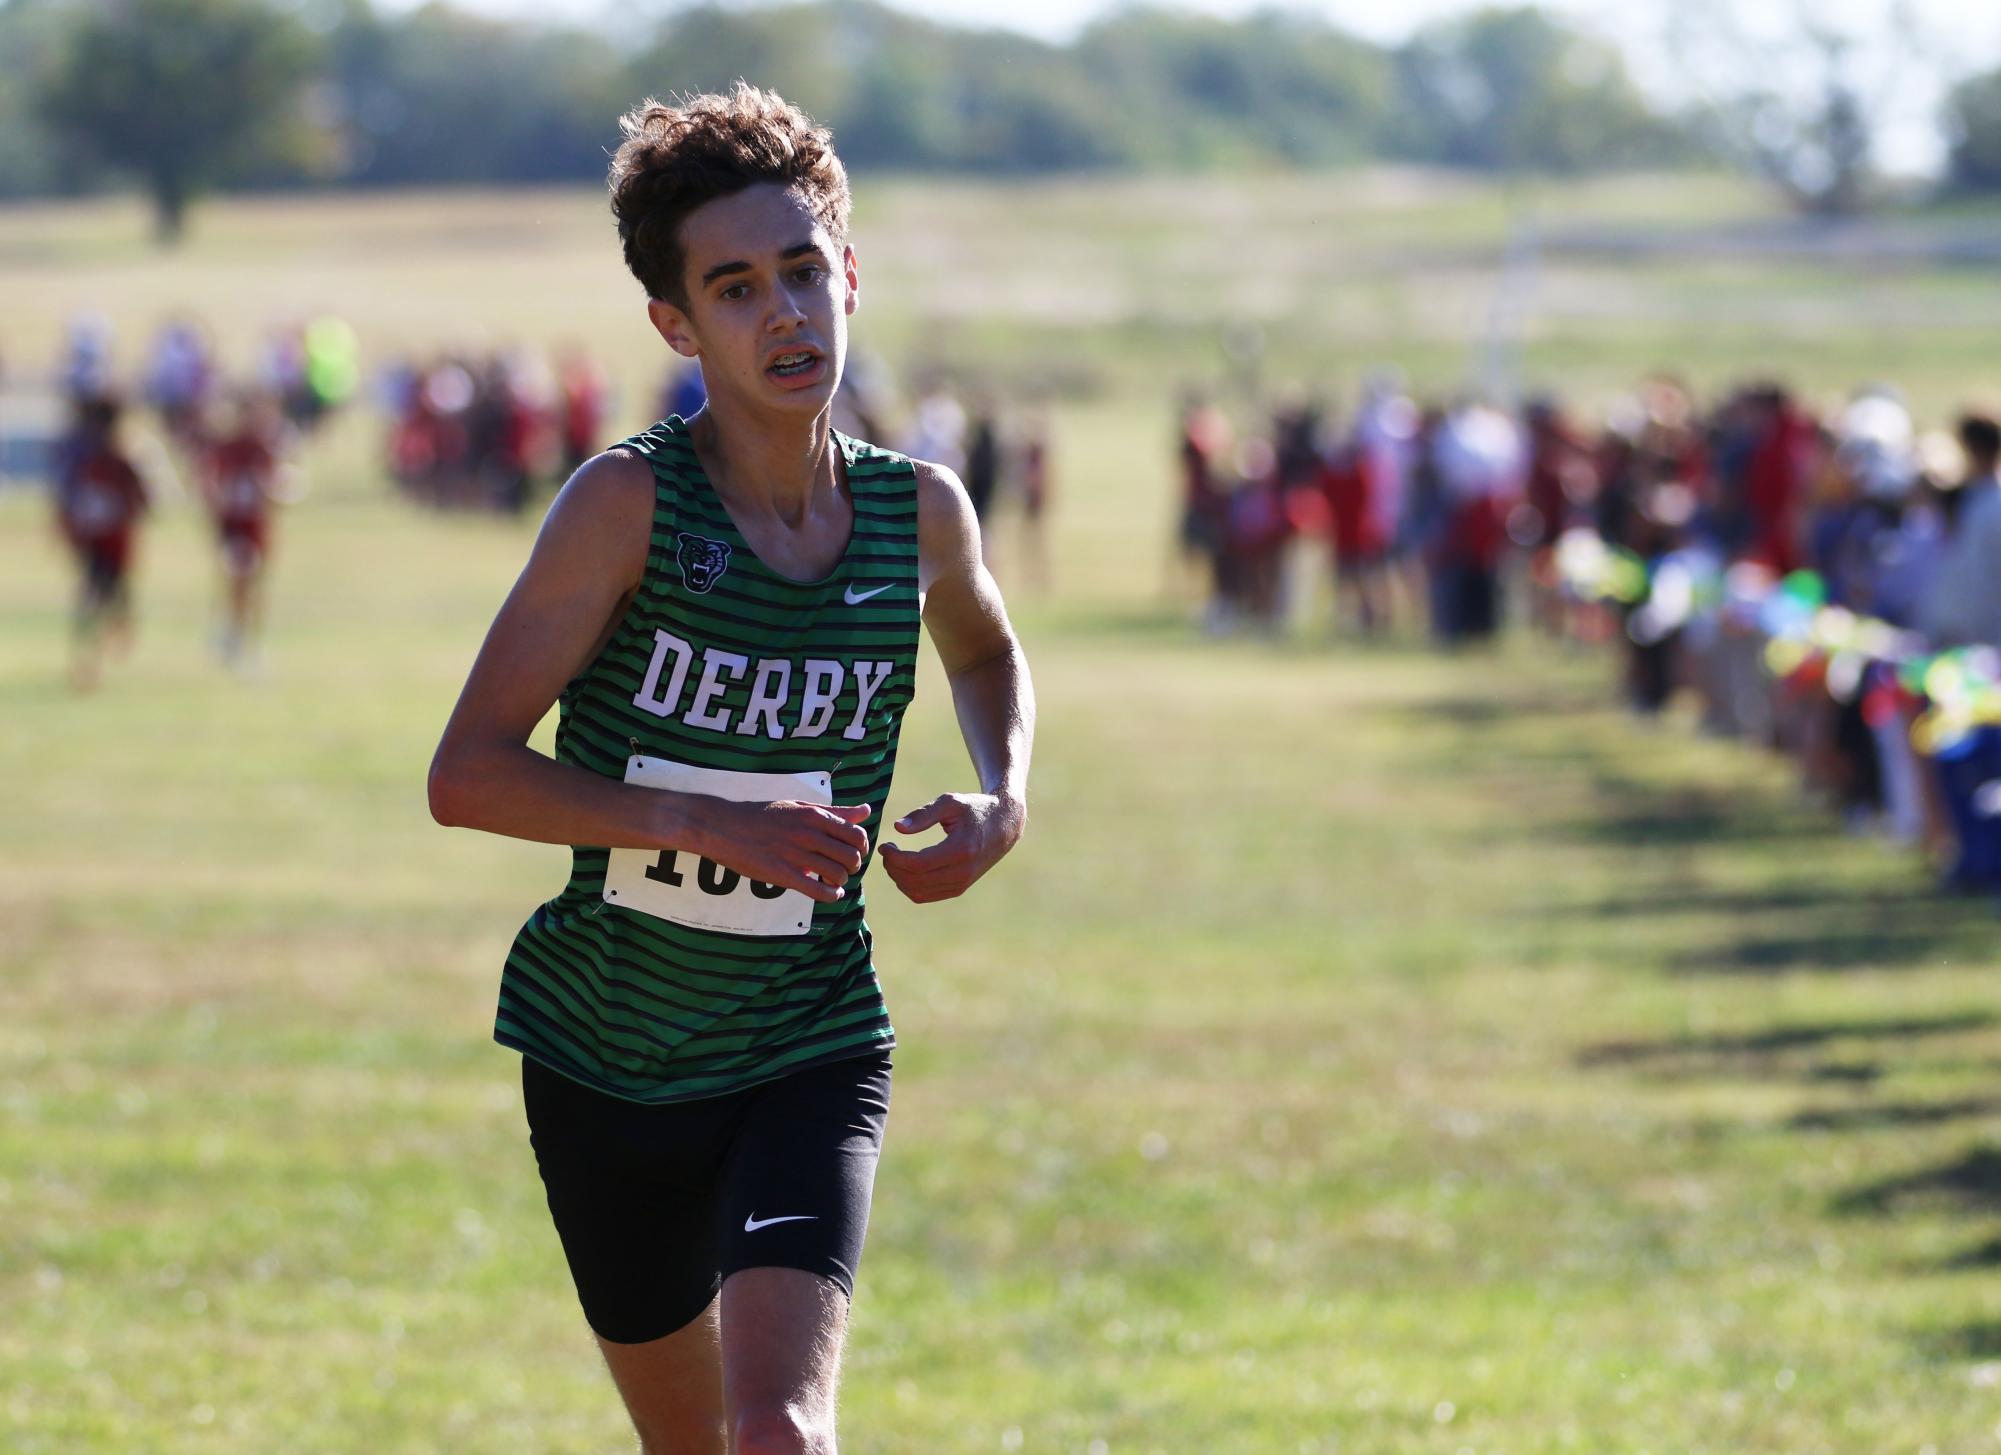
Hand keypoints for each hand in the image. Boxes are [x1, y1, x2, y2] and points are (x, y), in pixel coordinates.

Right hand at [690, 798, 870, 903]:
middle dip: (853, 867)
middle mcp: (809, 834)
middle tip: (843, 869)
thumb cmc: (762, 815)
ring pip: (838, 875)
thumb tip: (866, 811)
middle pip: (852, 857)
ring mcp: (796, 855)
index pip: (857, 835)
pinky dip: (831, 895)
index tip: (852, 852)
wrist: (723, 826)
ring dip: (840, 881)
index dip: (861, 848)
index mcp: (815, 815)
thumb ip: (835, 811)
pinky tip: (828, 893)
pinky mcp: (783, 875)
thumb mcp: (799, 806)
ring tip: (832, 880)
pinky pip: (819, 891)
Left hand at [876, 792, 1024, 903]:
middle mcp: (962, 872)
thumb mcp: (950, 802)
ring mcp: (961, 884)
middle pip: (915, 881)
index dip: (895, 857)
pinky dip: (909, 886)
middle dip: (893, 868)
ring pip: (917, 893)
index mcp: (961, 850)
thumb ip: (923, 814)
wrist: (1003, 826)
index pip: (918, 864)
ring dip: (898, 879)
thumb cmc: (974, 809)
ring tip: (894, 859)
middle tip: (887, 851)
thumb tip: (898, 828)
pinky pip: (925, 896)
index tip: (886, 845)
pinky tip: (905, 868)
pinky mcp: (958, 889)